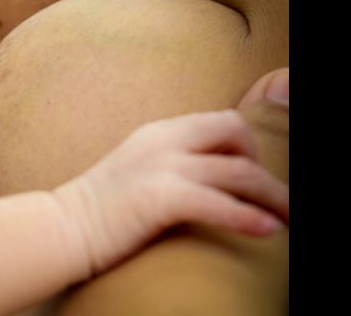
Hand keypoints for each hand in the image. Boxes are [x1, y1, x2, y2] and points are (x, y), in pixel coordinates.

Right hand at [53, 107, 288, 275]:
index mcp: (159, 132)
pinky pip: (218, 202)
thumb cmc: (100, 209)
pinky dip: (249, 217)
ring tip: (289, 218)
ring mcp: (160, 166)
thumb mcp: (136, 169)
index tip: (256, 176)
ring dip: (274, 196)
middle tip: (272, 196)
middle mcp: (163, 140)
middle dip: (265, 163)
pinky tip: (268, 231)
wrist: (62, 227)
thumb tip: (204, 177)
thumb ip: (168, 162)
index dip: (246, 146)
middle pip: (235, 130)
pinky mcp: (158, 197)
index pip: (219, 121)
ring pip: (238, 170)